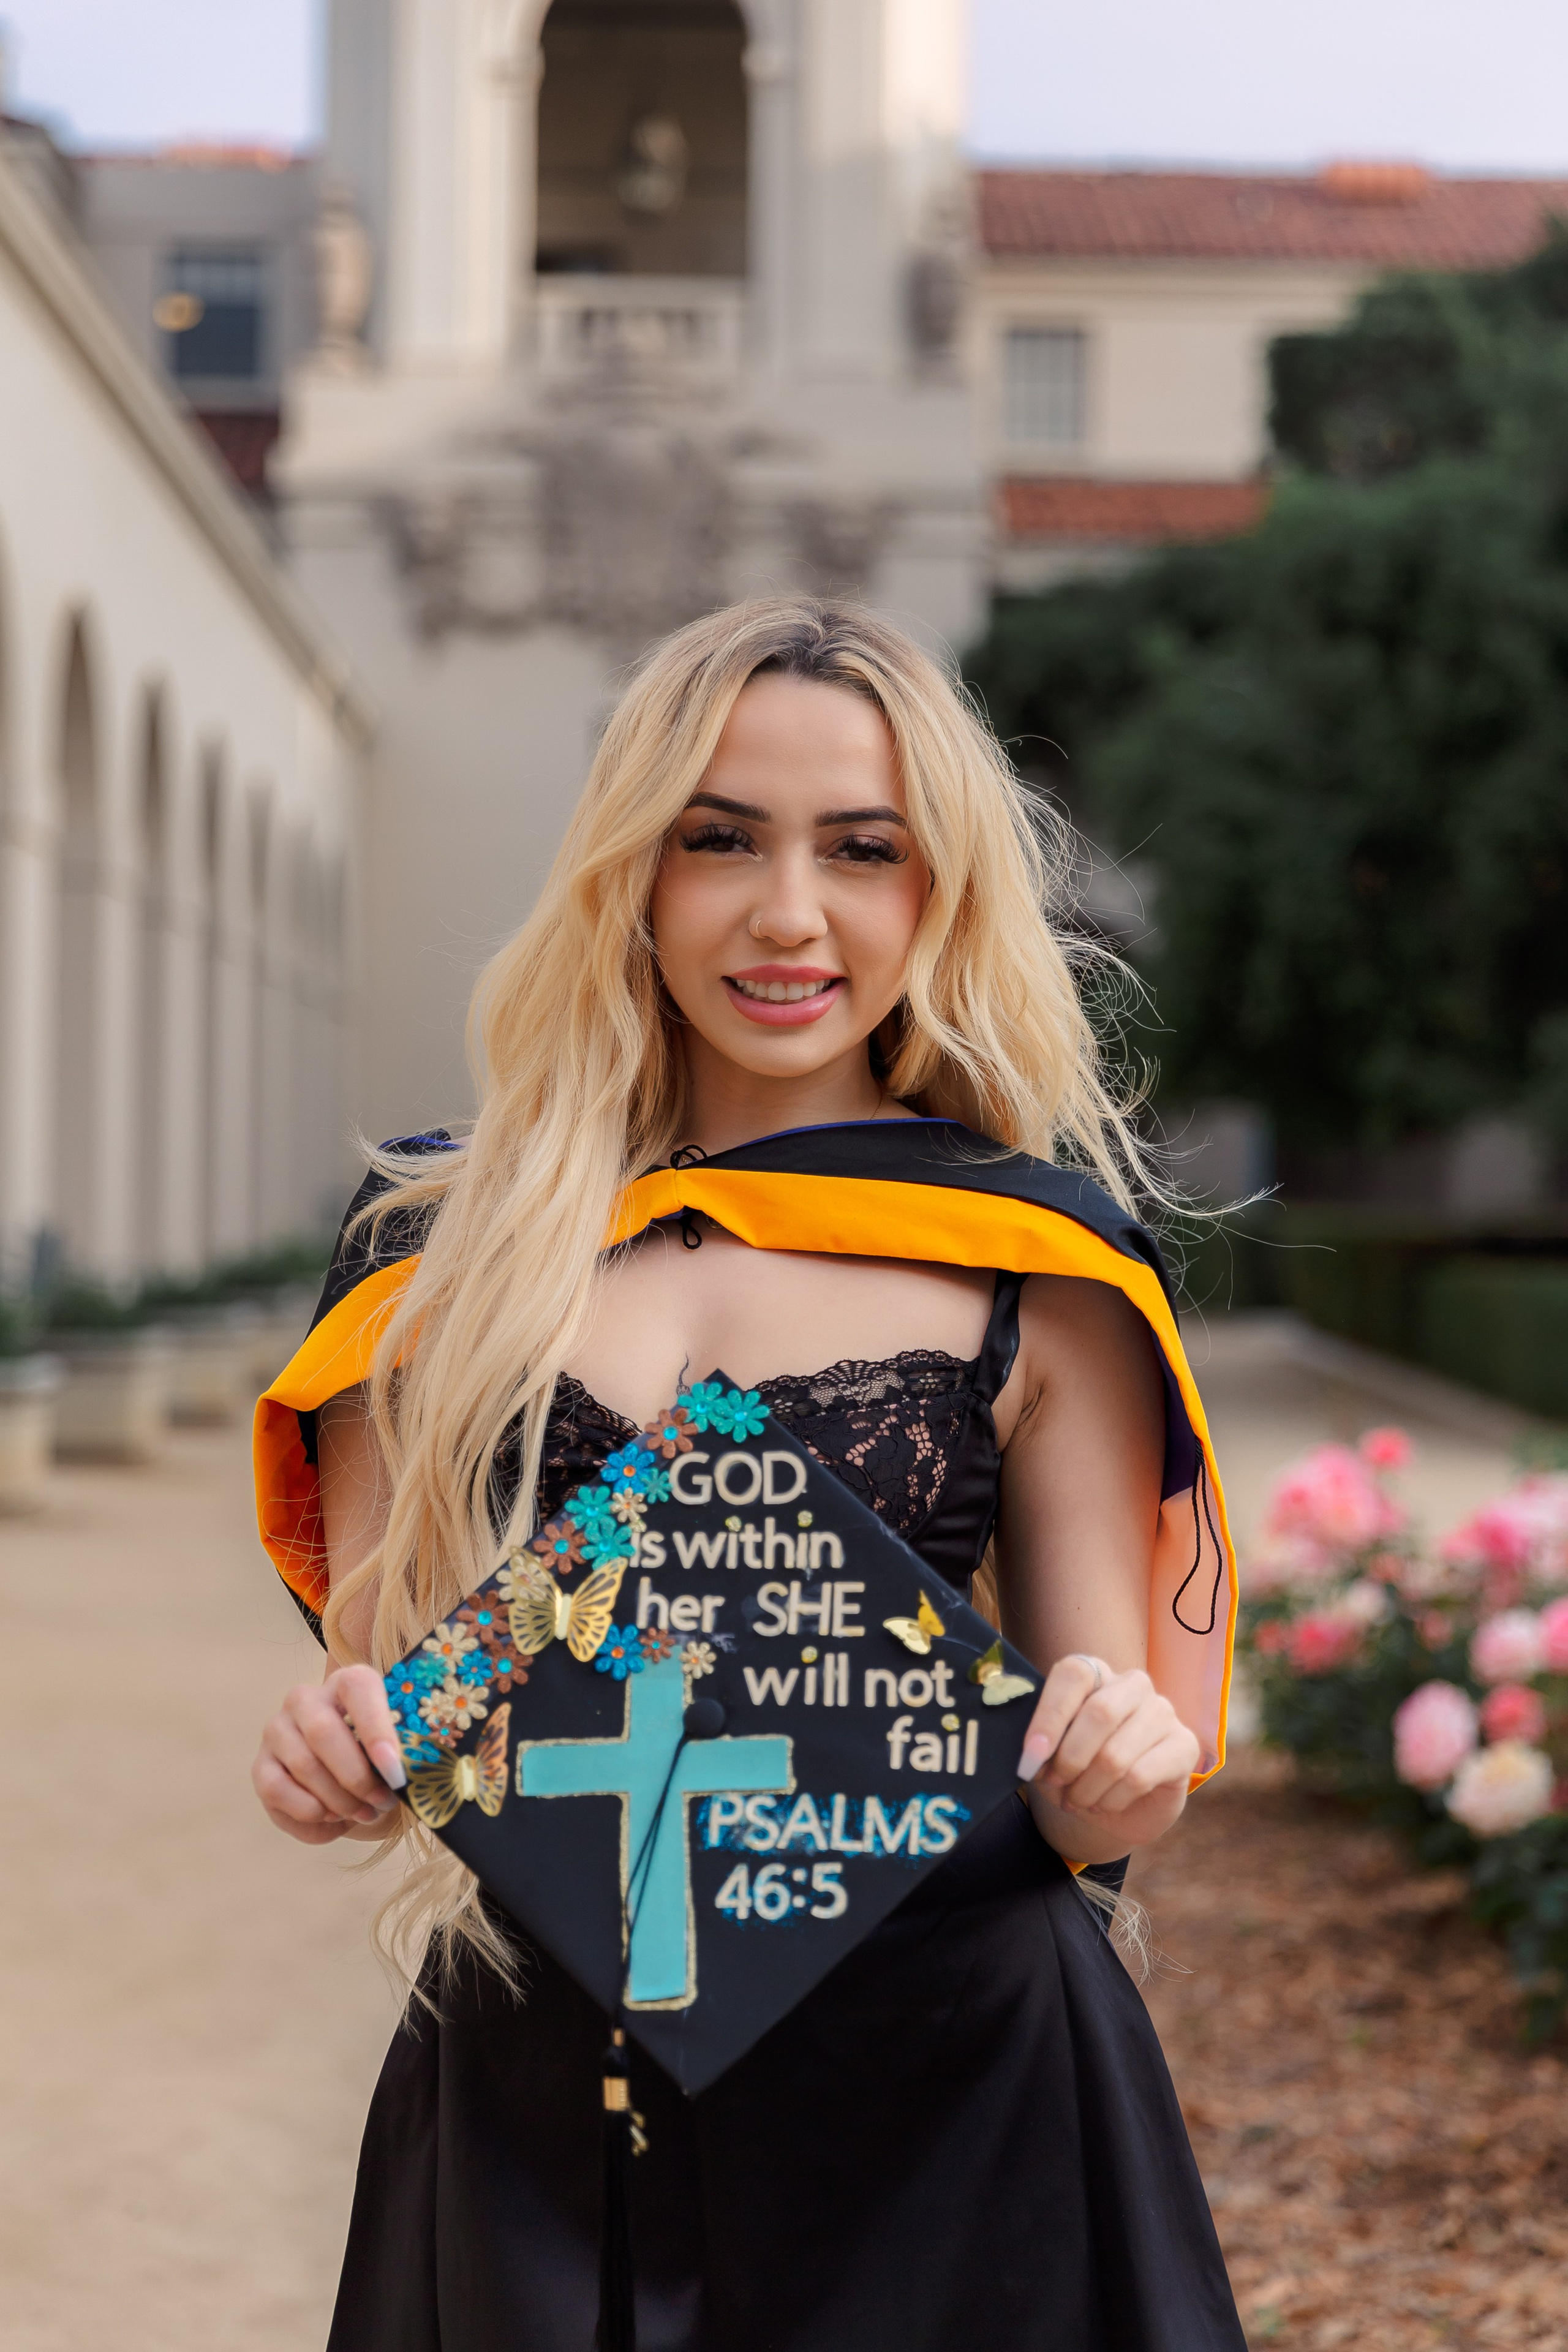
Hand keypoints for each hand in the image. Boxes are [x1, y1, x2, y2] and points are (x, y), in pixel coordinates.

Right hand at [252, 1663, 407, 1845]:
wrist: (346, 1776)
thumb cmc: (377, 1757)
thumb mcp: (396, 1747)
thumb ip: (404, 1751)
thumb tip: (410, 1774)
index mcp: (348, 1682)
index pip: (358, 1689)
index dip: (377, 1730)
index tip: (395, 1771)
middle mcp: (305, 1698)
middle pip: (324, 1732)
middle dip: (357, 1777)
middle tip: (383, 1802)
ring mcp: (277, 1730)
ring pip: (303, 1766)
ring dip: (339, 1800)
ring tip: (364, 1813)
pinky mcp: (260, 1765)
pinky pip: (277, 1791)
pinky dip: (310, 1814)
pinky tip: (333, 1819)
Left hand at [1015, 1656, 1198, 1848]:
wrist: (1115, 1807)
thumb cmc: (1077, 1770)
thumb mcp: (1049, 1757)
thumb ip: (1039, 1748)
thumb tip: (1030, 1755)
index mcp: (1096, 1673)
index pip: (1074, 1675)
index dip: (1050, 1716)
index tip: (1031, 1756)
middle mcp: (1133, 1685)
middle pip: (1100, 1712)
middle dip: (1069, 1758)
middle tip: (1054, 1783)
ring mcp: (1163, 1713)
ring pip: (1116, 1754)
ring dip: (1087, 1788)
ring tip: (1077, 1800)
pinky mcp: (1184, 1746)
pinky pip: (1140, 1777)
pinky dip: (1112, 1800)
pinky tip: (1104, 1804)